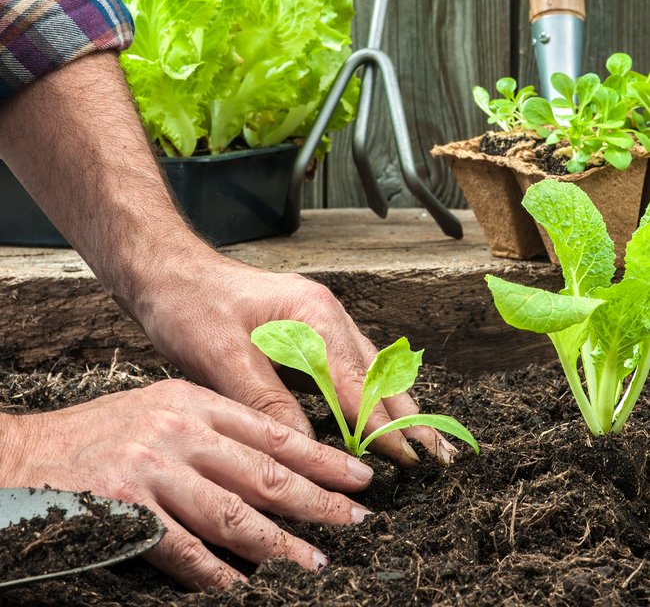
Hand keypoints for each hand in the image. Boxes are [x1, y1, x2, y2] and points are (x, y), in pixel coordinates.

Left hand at [0, 53, 453, 469]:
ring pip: (368, 368)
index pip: (359, 383)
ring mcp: (317, 319)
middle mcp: (325, 314)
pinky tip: (377, 414)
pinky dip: (369, 393)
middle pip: (377, 374)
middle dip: (408, 417)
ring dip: (394, 406)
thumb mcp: (222, 357)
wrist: (166, 270)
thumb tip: (306, 448)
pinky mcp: (304, 329)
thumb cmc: (190, 305)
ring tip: (423, 442)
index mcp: (313, 316)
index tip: (412, 460)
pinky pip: (349, 364)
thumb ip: (267, 402)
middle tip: (440, 456)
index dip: (384, 426)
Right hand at [1, 379, 372, 588]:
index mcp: (193, 400)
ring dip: (279, 544)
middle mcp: (179, 429)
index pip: (271, 431)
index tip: (357, 476)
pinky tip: (241, 587)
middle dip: (317, 500)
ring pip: (233, 513)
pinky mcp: (126, 507)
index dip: (319, 457)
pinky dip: (216, 572)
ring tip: (315, 562)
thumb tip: (271, 465)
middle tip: (356, 521)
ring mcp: (153, 467)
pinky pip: (184, 549)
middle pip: (263, 471)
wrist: (28, 456)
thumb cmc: (101, 434)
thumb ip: (211, 430)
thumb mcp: (160, 409)